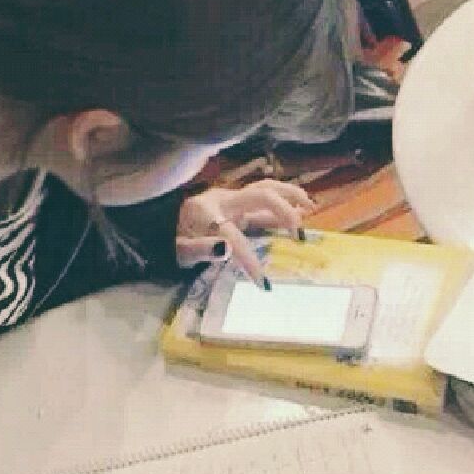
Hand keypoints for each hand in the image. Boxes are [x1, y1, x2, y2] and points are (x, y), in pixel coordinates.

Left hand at [175, 179, 314, 284]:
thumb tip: (225, 249)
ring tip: (310, 207)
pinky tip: (301, 208)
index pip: (234, 236)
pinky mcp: (239, 204)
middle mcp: (223, 199)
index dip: (249, 259)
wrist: (163, 225)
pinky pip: (265, 197)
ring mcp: (233, 199)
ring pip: (266, 188)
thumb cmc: (173, 240)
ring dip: (290, 196)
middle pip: (261, 195)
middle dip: (283, 211)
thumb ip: (200, 249)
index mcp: (206, 211)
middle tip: (298, 233)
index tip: (264, 284)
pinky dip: (285, 200)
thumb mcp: (179, 250)